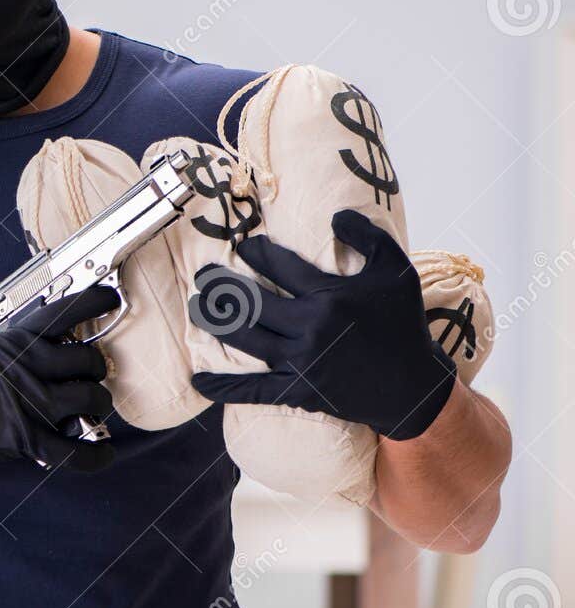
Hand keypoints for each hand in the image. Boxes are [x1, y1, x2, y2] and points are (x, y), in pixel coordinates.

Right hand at [0, 287, 117, 473]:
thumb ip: (26, 349)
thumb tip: (67, 350)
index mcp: (16, 340)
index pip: (65, 310)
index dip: (96, 301)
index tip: (111, 300)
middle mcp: (26, 365)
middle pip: (89, 360)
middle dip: (98, 371)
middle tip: (92, 377)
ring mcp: (28, 401)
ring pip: (91, 399)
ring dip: (99, 405)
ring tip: (93, 408)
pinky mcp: (26, 438)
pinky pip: (76, 451)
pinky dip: (96, 457)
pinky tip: (104, 454)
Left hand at [188, 209, 456, 440]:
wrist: (412, 386)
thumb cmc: (403, 324)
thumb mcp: (396, 271)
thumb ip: (368, 236)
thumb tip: (334, 216)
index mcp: (330, 295)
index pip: (280, 266)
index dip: (256, 253)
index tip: (243, 246)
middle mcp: (312, 326)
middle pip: (253, 303)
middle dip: (222, 286)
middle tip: (203, 275)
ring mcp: (303, 361)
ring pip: (247, 339)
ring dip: (216, 323)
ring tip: (195, 308)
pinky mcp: (300, 391)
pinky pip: (255, 389)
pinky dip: (224, 387)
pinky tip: (198, 381)